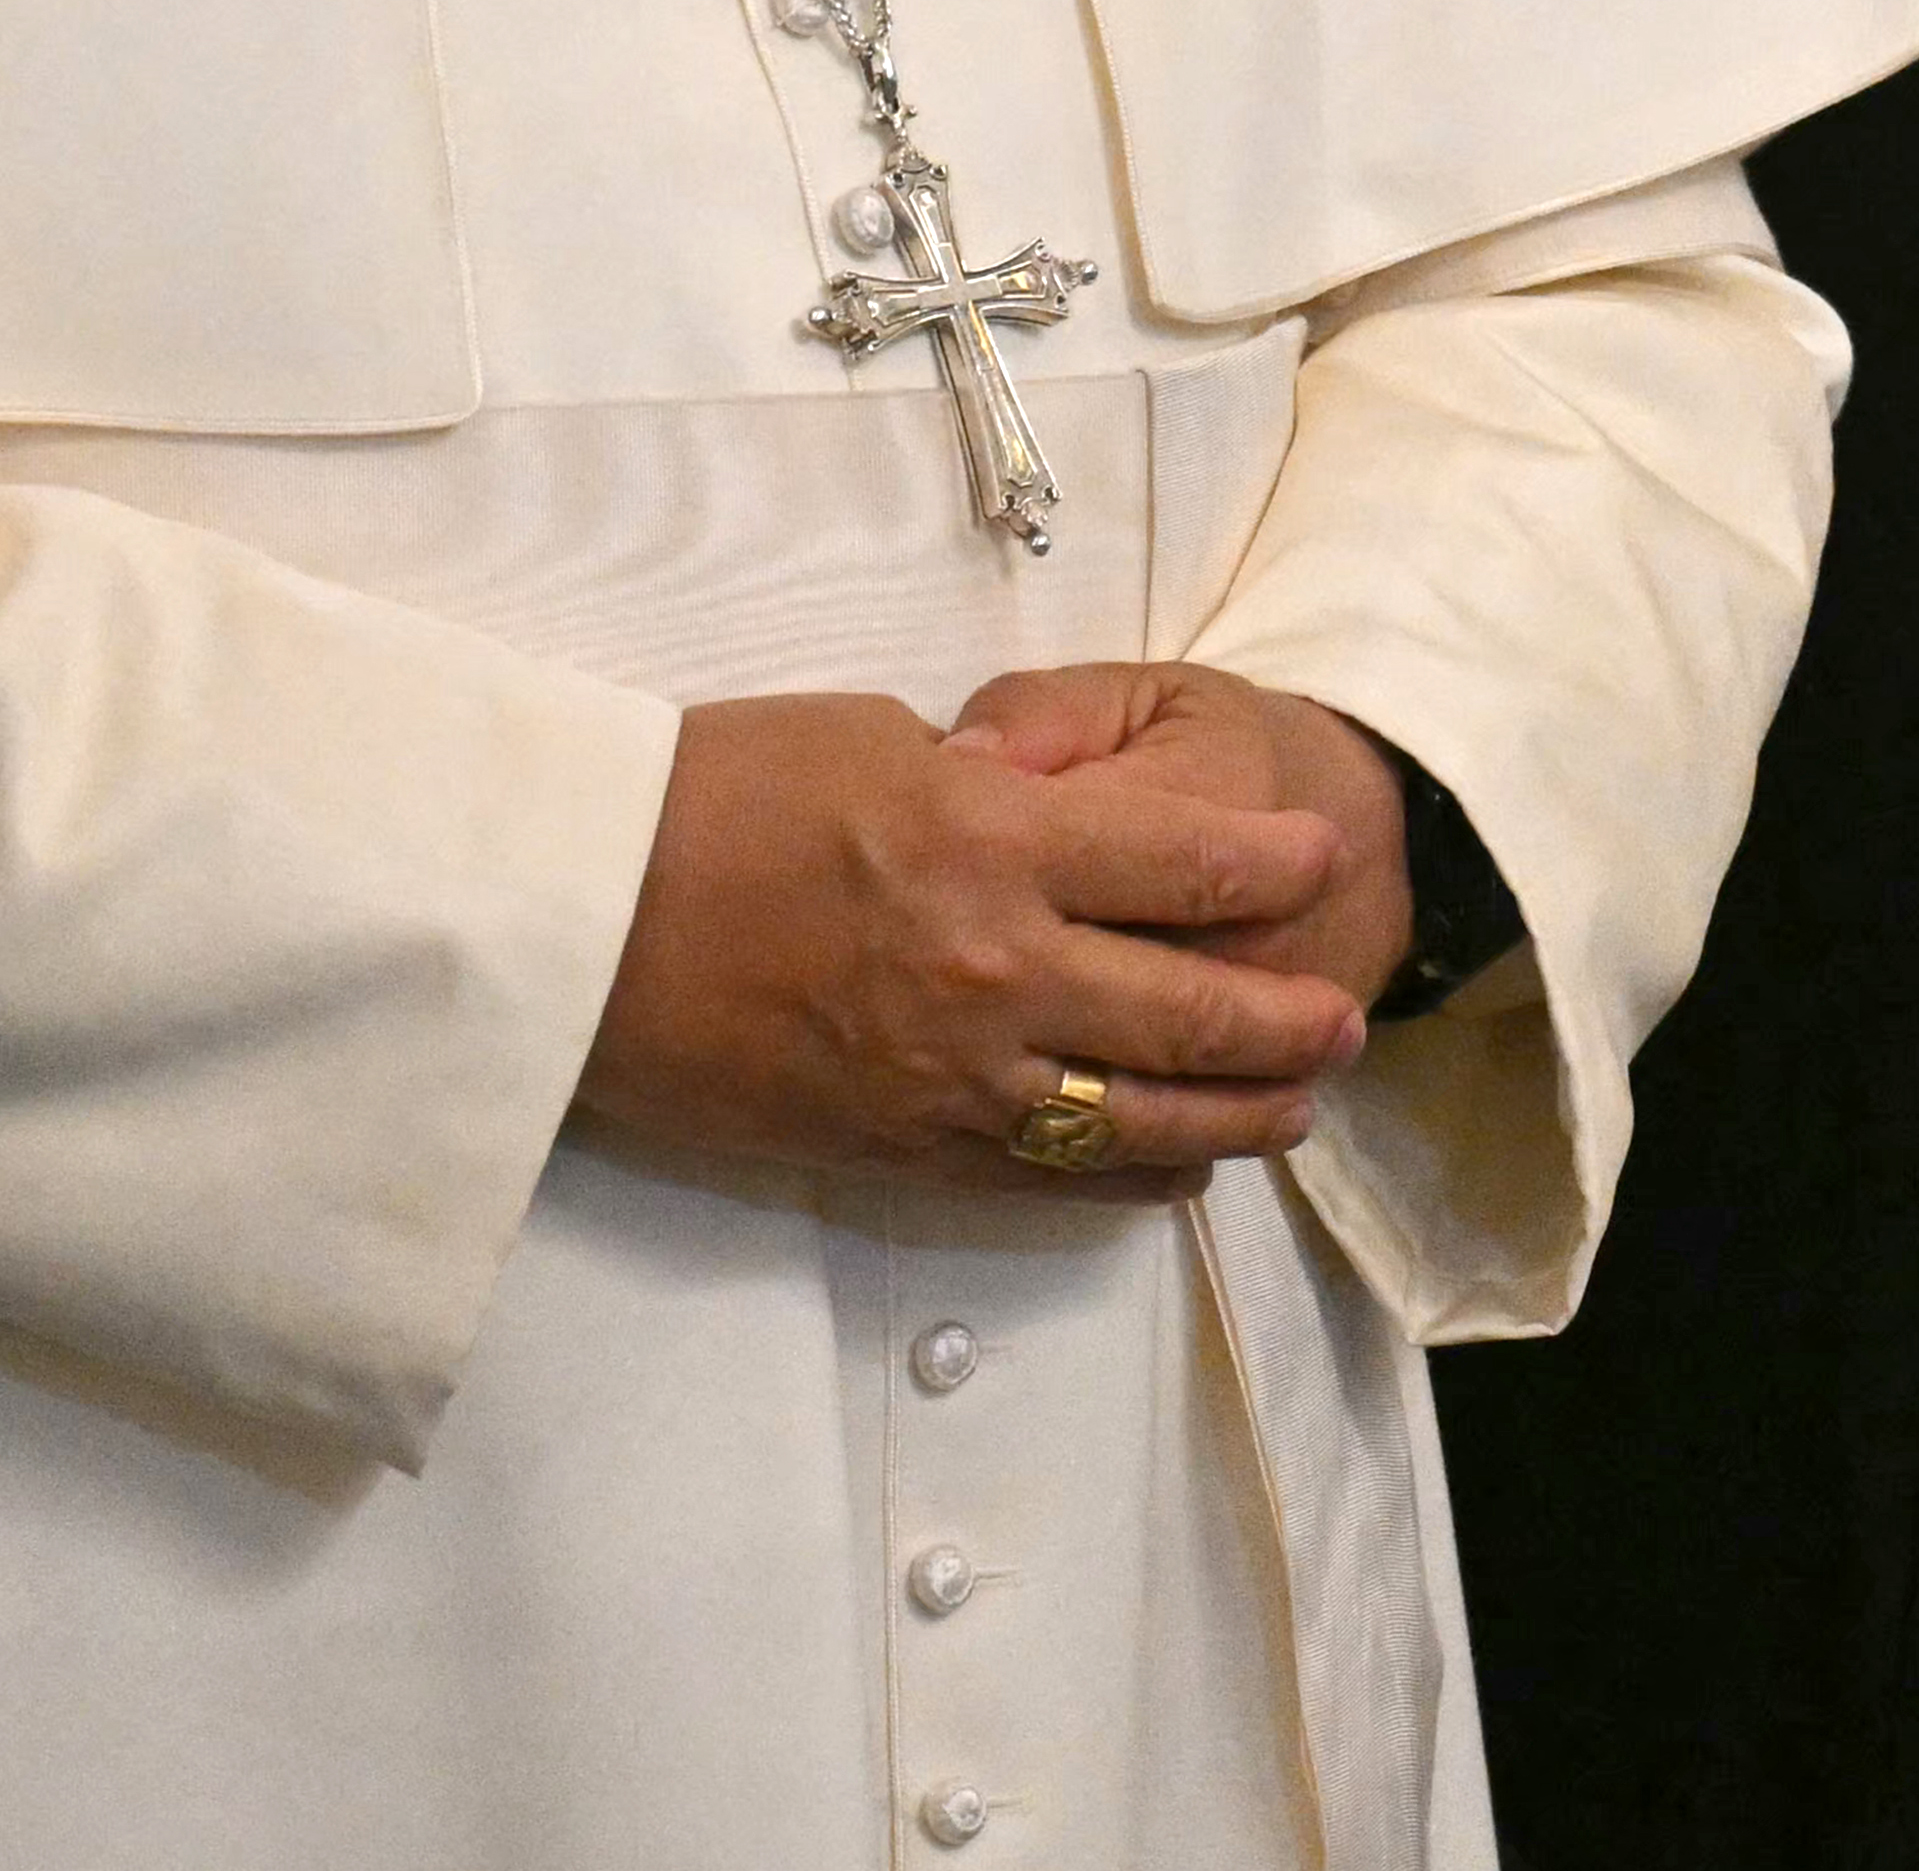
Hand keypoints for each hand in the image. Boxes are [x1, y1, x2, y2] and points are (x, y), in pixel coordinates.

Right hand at [578, 690, 1369, 1203]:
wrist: (574, 926)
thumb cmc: (700, 798)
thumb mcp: (862, 738)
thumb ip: (977, 784)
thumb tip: (1033, 807)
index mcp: (992, 845)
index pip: (1188, 864)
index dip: (1274, 867)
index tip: (1320, 858)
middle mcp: (999, 974)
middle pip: (1200, 1012)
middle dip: (1293, 1019)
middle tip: (1344, 1014)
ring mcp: (958, 1080)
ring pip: (1149, 1120)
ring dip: (1245, 1114)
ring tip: (1297, 1102)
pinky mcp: (908, 1151)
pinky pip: (1058, 1180)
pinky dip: (1137, 1175)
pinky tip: (1178, 1166)